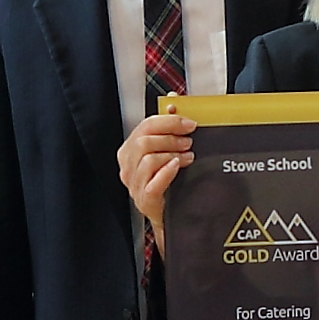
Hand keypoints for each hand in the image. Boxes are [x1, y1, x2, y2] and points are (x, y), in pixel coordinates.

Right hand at [121, 111, 196, 230]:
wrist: (173, 217)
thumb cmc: (170, 184)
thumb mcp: (169, 152)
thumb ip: (169, 127)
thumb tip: (174, 101)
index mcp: (130, 151)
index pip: (144, 127)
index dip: (168, 121)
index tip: (188, 123)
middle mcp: (129, 167)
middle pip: (143, 142)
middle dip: (170, 137)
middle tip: (189, 141)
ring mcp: (134, 184)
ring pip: (147, 159)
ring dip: (171, 154)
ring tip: (188, 156)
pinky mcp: (145, 200)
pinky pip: (152, 182)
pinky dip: (166, 171)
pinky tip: (177, 166)